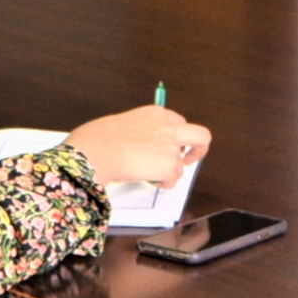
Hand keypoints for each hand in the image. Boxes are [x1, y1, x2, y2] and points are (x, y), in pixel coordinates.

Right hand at [67, 106, 211, 188]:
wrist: (97, 150)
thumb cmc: (97, 139)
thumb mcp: (121, 125)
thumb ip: (136, 132)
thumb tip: (134, 146)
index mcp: (154, 114)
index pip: (176, 121)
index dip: (175, 135)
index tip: (171, 144)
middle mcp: (168, 127)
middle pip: (200, 135)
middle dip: (199, 149)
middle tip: (189, 159)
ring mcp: (171, 146)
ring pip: (182, 165)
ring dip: (167, 173)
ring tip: (146, 174)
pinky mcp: (170, 165)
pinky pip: (171, 180)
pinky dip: (161, 183)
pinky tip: (146, 179)